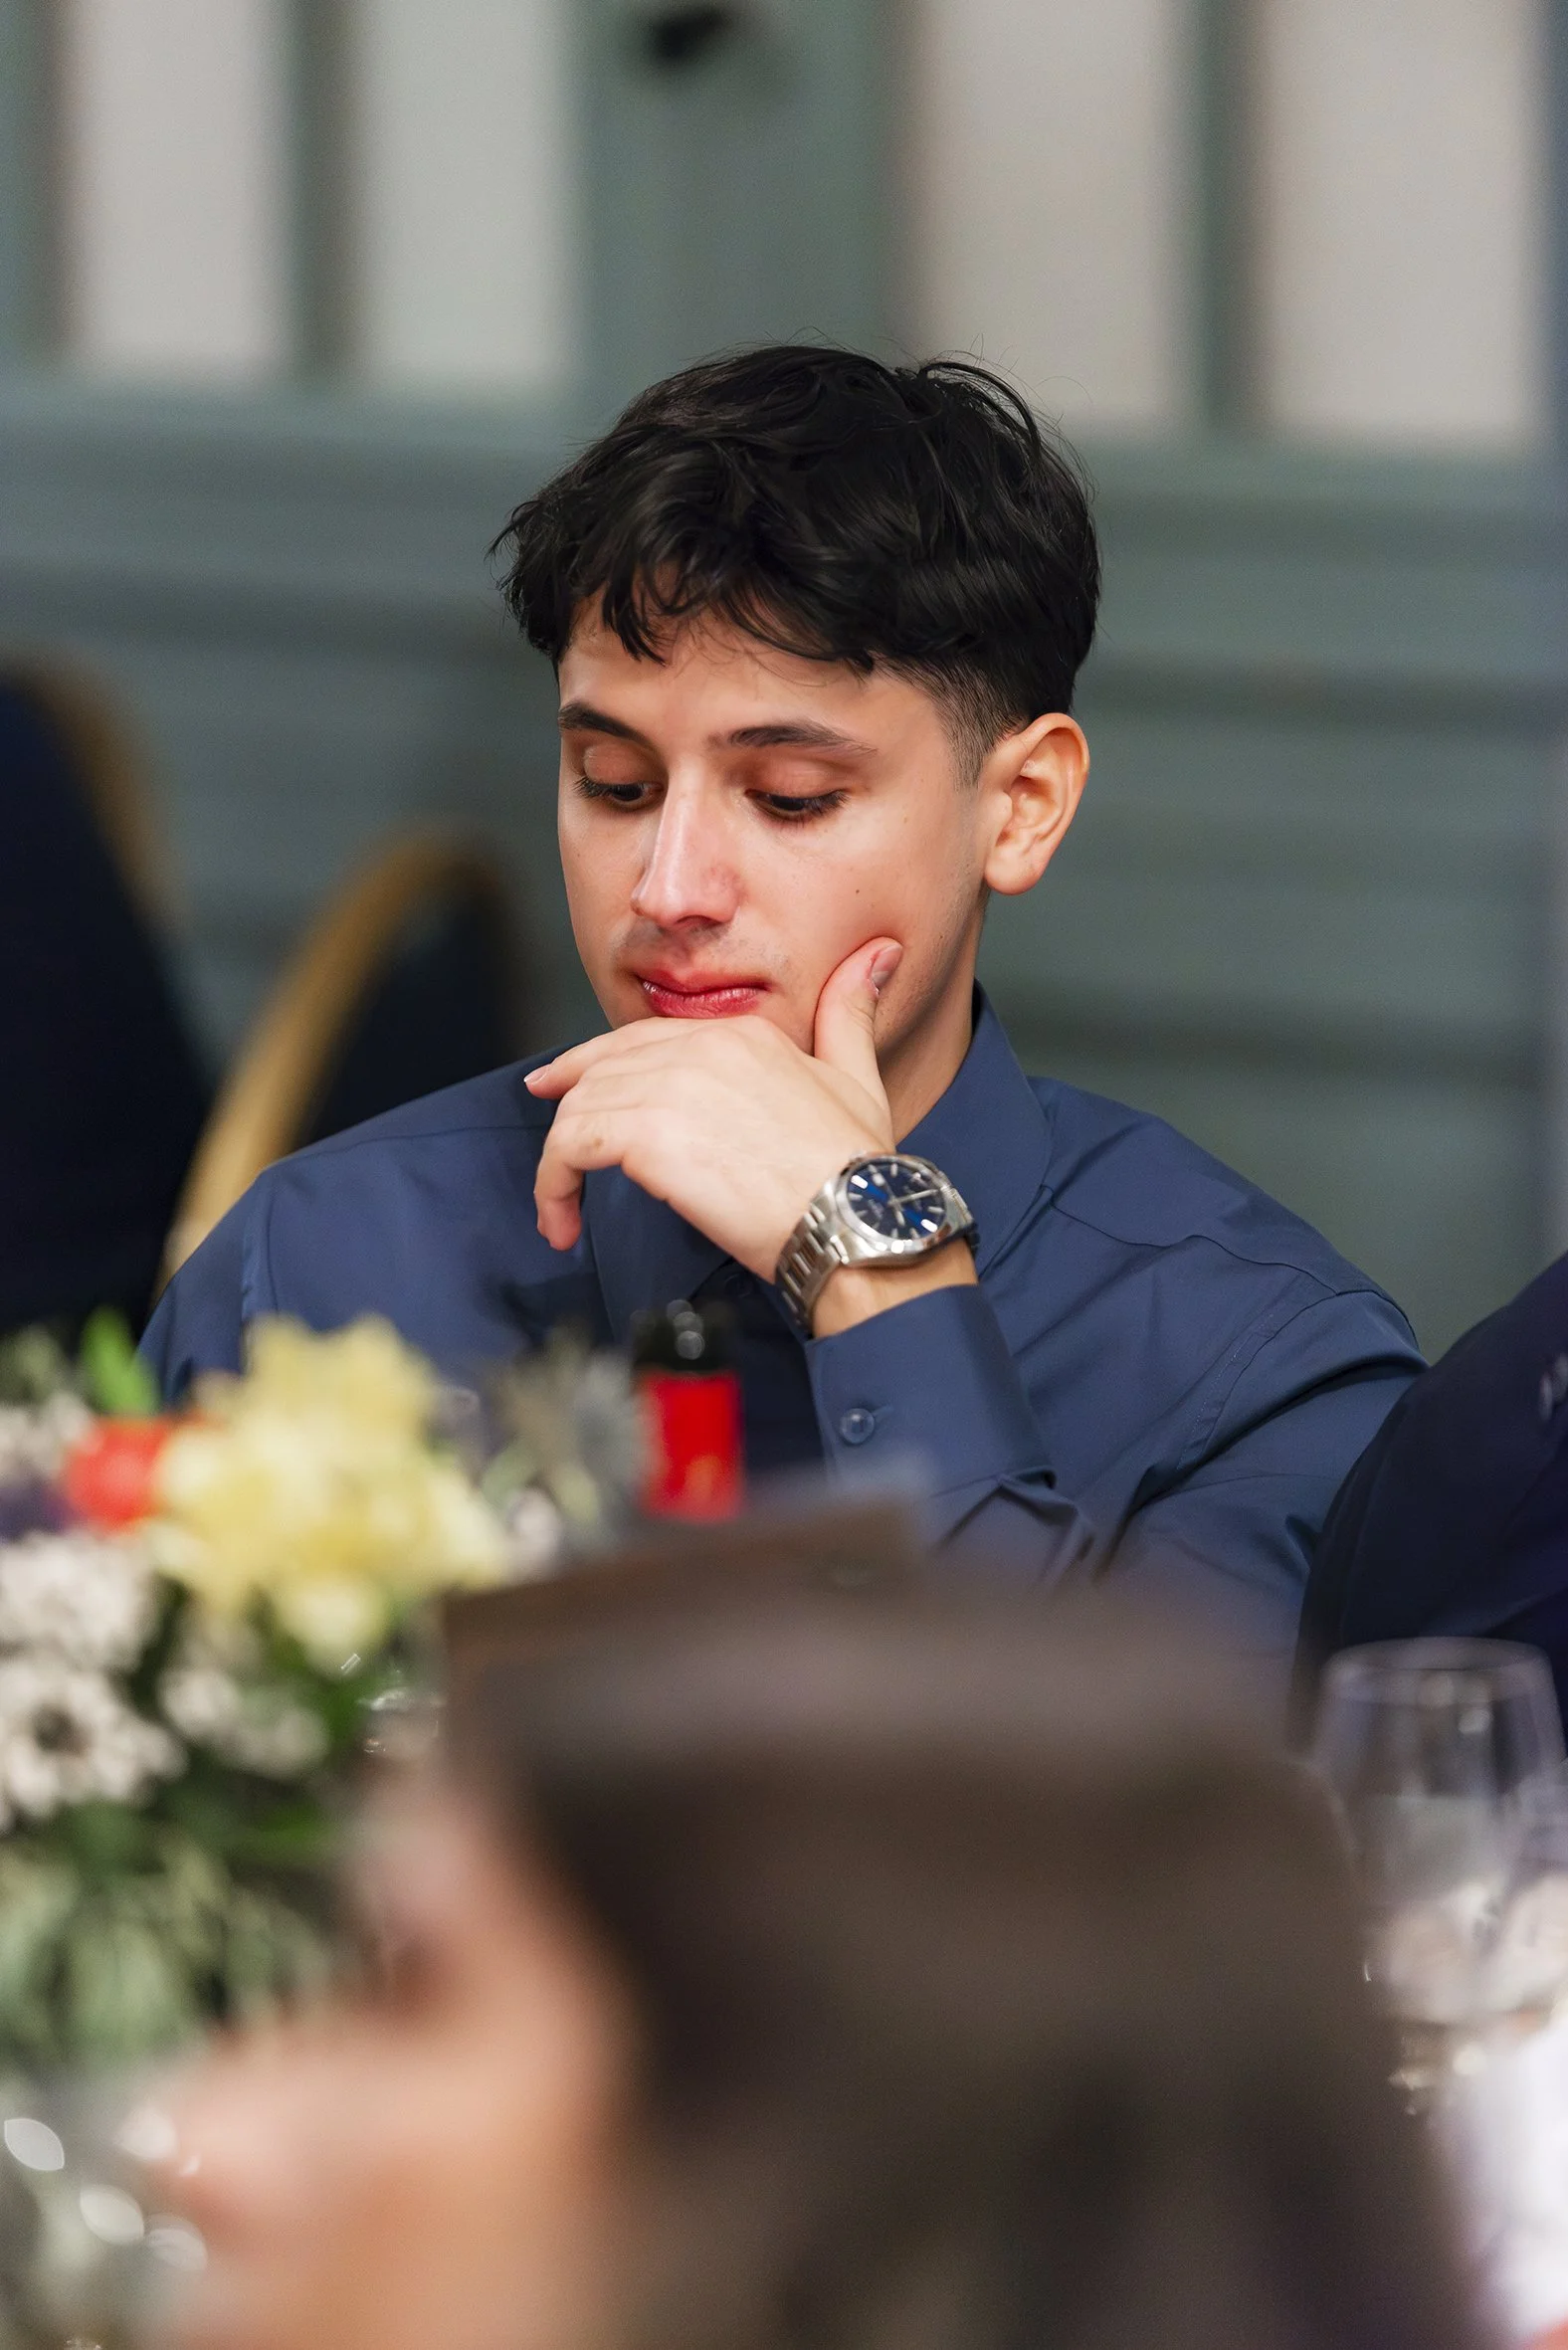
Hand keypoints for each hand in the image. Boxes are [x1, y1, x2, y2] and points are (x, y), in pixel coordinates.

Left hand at [524, 940, 901, 1281]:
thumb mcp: (858, 1077)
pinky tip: (562, 1222)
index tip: (564, 1088)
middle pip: (602, 1070)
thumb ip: (849, 1014)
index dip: (595, 1065)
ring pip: (578, 1108)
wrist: (857, 1215)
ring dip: (559, 1163)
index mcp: (742, 1033)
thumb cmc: (858, 1166)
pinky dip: (552, 1186)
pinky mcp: (647, 1135)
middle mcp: (701, 1047)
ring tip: (561, 1210)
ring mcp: (671, 1087)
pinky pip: (569, 1147)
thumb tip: (876, 954)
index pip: (642, 1040)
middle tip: (552, 1152)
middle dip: (567, 1107)